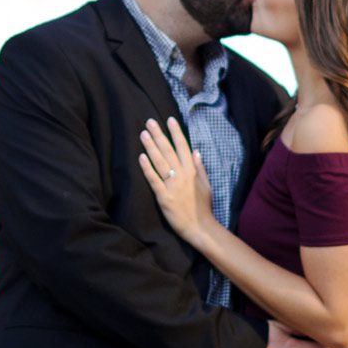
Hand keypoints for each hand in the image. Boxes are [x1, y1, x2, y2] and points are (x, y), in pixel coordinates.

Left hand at [139, 117, 214, 243]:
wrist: (200, 227)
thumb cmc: (203, 207)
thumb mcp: (206, 185)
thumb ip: (200, 167)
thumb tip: (196, 151)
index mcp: (192, 171)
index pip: (183, 147)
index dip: (176, 132)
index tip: (169, 120)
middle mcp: (182, 175)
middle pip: (168, 151)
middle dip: (159, 135)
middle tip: (149, 121)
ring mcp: (172, 185)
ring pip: (160, 162)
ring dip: (151, 146)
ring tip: (143, 134)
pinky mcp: (163, 197)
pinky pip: (154, 179)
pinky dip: (147, 168)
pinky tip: (141, 157)